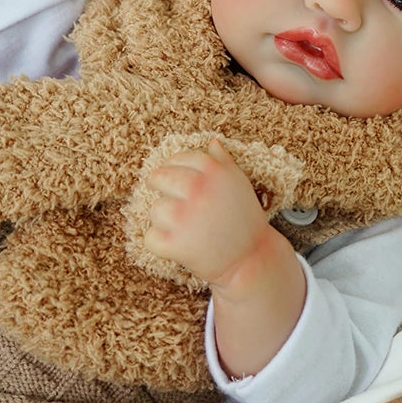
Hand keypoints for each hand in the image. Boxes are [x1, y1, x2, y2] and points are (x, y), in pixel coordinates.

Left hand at [144, 139, 269, 286]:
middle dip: (160, 187)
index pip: (179, 158)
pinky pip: (151, 237)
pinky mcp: (174, 243)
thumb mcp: (240, 183)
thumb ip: (224, 161)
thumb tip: (212, 142)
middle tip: (172, 202)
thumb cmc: (245, 219)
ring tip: (186, 228)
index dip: (174, 167)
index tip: (177, 177)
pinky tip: (179, 245)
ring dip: (164, 220)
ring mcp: (183, 216)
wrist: (250, 259)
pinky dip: (160, 244)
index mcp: (213, 171)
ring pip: (155, 209)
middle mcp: (197, 188)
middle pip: (159, 177)